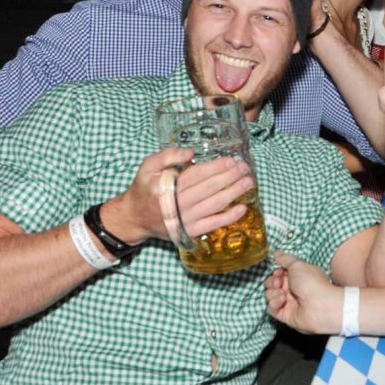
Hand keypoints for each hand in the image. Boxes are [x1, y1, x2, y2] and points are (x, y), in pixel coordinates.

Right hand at [102, 148, 253, 245]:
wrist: (136, 217)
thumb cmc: (145, 188)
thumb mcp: (148, 166)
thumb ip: (167, 156)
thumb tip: (191, 153)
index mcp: (167, 186)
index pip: (197, 175)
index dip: (216, 167)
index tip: (232, 160)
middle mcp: (177, 204)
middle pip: (209, 188)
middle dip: (230, 177)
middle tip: (245, 168)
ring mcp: (185, 219)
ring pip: (215, 205)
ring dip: (234, 193)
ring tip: (249, 182)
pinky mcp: (191, 232)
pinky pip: (214, 224)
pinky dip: (230, 217)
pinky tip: (243, 208)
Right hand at [265, 252, 343, 334]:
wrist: (320, 305)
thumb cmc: (312, 282)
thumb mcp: (297, 265)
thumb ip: (285, 259)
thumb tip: (276, 253)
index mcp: (298, 277)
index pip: (280, 274)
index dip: (276, 272)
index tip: (278, 272)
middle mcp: (293, 289)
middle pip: (272, 284)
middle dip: (272, 281)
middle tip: (278, 282)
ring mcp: (289, 302)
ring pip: (270, 295)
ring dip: (273, 292)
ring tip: (282, 293)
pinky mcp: (285, 314)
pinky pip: (272, 308)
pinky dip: (274, 303)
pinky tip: (282, 300)